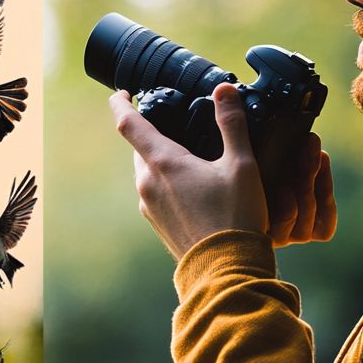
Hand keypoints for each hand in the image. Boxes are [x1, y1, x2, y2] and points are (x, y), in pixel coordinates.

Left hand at [109, 82, 335, 257]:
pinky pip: (155, 194)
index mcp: (163, 163)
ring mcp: (149, 207)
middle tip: (174, 123)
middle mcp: (148, 184)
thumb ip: (232, 124)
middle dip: (151, 133)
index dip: (120, 103)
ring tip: (190, 156)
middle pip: (139, 148)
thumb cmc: (235, 217)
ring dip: (161, 160)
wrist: (227, 272)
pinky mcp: (158, 225)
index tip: (121, 93)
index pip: (127, 123)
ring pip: (147, 172)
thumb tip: (224, 90)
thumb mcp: (241, 165)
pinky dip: (167, 183)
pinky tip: (194, 188)